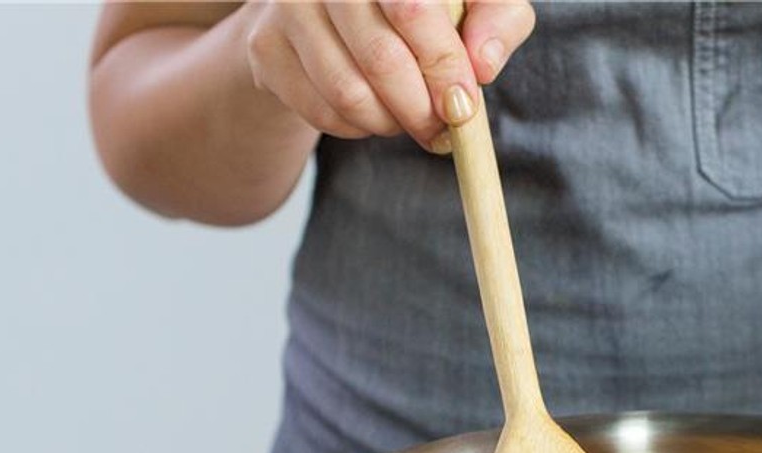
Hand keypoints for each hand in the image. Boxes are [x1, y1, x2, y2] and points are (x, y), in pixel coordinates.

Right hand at [241, 0, 534, 153]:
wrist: (337, 11)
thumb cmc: (426, 6)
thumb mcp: (474, 2)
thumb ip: (496, 21)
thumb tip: (482, 65)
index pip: (413, 9)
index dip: (442, 64)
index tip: (462, 105)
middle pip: (380, 59)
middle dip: (420, 109)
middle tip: (442, 130)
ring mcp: (289, 6)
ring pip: (348, 94)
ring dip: (389, 123)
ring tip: (408, 118)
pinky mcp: (265, 47)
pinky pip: (322, 112)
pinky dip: (358, 128)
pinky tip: (374, 112)